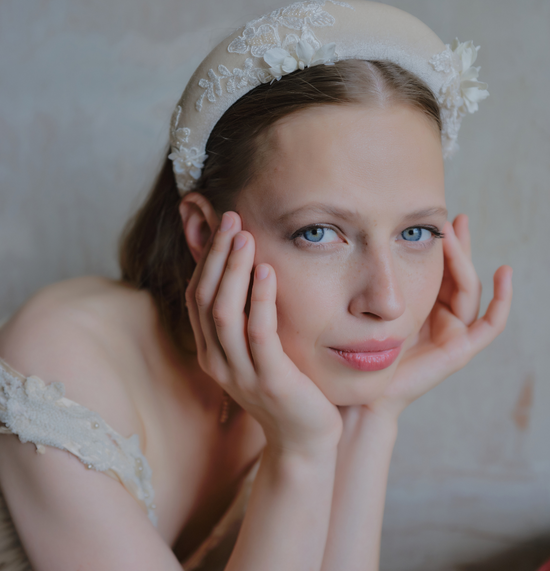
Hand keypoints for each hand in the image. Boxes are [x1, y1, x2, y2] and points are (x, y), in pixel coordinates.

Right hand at [185, 211, 342, 456]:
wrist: (305, 439)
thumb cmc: (285, 388)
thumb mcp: (258, 352)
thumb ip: (247, 320)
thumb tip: (247, 274)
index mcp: (211, 353)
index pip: (197, 298)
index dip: (207, 260)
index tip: (222, 226)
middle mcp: (216, 362)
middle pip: (205, 299)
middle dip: (216, 256)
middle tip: (231, 218)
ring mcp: (240, 373)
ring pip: (224, 313)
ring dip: (233, 271)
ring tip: (244, 236)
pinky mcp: (269, 380)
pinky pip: (258, 334)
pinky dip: (259, 299)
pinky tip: (266, 271)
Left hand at [365, 213, 512, 418]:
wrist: (366, 390)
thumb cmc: (363, 351)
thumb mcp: (374, 307)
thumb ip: (381, 283)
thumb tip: (373, 241)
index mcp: (420, 307)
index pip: (437, 270)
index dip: (441, 246)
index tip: (435, 221)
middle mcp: (439, 317)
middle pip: (457, 274)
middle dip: (457, 246)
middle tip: (455, 218)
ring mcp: (452, 332)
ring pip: (468, 289)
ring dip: (465, 260)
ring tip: (457, 232)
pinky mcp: (460, 349)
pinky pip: (490, 323)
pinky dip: (502, 300)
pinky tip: (504, 272)